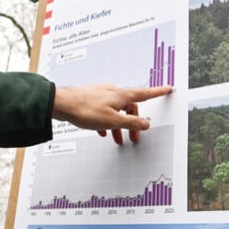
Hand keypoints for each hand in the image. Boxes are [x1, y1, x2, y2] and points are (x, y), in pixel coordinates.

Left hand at [51, 84, 171, 143]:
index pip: (144, 93)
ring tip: (117, 139)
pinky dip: (107, 121)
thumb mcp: (112, 121)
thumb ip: (131, 123)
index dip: (157, 92)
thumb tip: (147, 123)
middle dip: (133, 123)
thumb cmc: (84, 110)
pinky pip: (104, 110)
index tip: (168, 88)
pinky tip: (101, 131)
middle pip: (130, 107)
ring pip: (116, 110)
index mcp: (120, 95)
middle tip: (134, 139)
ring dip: (119, 125)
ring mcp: (101, 94)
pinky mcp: (91, 98)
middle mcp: (112, 91)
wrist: (60, 104)